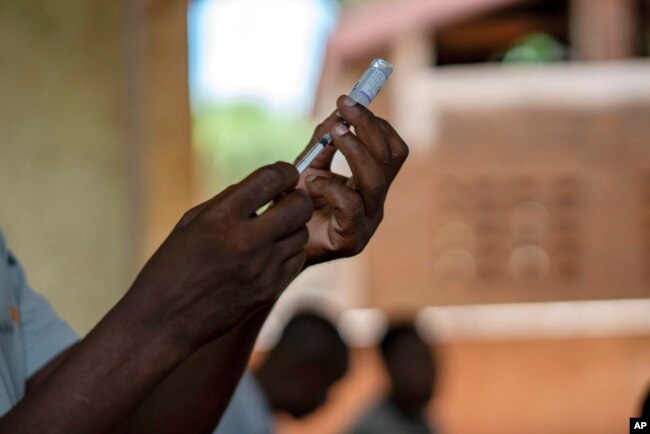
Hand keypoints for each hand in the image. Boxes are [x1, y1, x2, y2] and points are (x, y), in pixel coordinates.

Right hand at [126, 162, 312, 348]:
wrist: (165, 321)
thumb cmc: (171, 267)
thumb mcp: (191, 223)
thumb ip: (228, 201)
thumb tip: (264, 185)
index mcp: (220, 218)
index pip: (271, 179)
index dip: (285, 171)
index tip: (284, 174)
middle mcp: (245, 241)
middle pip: (299, 205)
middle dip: (296, 197)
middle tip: (284, 200)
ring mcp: (262, 268)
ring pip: (302, 233)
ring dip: (292, 226)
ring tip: (272, 230)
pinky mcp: (270, 290)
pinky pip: (297, 260)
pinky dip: (289, 251)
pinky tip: (271, 252)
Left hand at [297, 95, 408, 265]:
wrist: (277, 246)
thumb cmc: (295, 207)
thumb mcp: (310, 167)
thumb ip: (324, 142)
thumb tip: (339, 109)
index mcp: (371, 184)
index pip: (392, 149)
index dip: (376, 123)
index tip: (350, 101)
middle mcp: (375, 202)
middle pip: (390, 159)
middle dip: (368, 127)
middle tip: (345, 106)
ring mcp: (367, 222)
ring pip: (376, 179)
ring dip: (354, 149)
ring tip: (333, 132)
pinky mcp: (352, 239)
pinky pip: (351, 205)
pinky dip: (330, 186)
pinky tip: (311, 183)